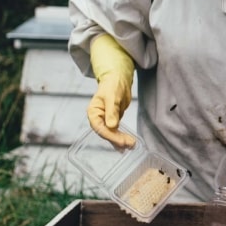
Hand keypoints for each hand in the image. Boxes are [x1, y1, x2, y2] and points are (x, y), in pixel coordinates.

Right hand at [87, 33, 135, 149]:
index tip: (121, 141)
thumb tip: (111, 126)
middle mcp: (98, 118)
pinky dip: (121, 137)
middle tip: (129, 144)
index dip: (110, 136)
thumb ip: (112, 111)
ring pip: (111, 134)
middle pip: (106, 133)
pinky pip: (116, 131)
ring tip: (131, 146)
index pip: (100, 127)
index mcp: (93, 112)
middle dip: (117, 139)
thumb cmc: (113, 85)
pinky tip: (127, 144)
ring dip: (120, 140)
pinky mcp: (113, 120)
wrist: (118, 79)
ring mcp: (105, 120)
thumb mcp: (112, 97)